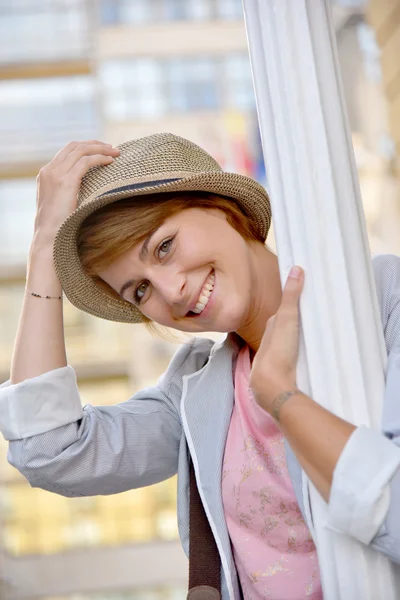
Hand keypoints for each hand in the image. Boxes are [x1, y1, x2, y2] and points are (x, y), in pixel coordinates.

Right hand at [33, 140, 119, 246]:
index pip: (66, 151)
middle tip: (112, 148)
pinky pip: (86, 162)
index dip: (85, 148)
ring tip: (116, 152)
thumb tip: (86, 189)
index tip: (101, 150)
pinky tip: (110, 162)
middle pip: (74, 146)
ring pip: (81, 150)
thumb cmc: (58, 226)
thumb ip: (67, 191)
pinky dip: (100, 158)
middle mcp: (49, 170)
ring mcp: (56, 174)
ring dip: (101, 149)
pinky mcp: (66, 181)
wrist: (49, 237)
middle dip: (94, 144)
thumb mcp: (60, 204)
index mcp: (46, 174)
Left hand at [250, 266, 304, 413]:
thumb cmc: (277, 351)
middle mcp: (271, 342)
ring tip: (318, 336)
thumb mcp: (287, 319)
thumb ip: (291, 296)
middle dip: (298, 324)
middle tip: (316, 316)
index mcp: (271, 329)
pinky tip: (312, 357)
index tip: (306, 299)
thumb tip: (296, 268)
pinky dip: (303, 355)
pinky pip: (295, 359)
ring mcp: (278, 358)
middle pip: (287, 329)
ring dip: (301, 342)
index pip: (284, 313)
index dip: (294, 306)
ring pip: (291, 345)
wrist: (272, 386)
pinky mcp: (285, 371)